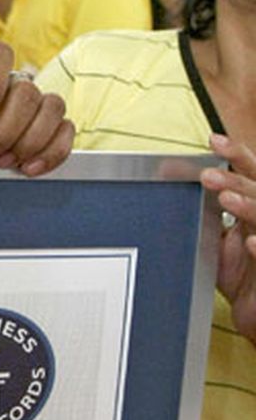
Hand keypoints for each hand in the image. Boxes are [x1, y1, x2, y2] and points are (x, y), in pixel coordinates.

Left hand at [0, 41, 73, 175]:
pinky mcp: (47, 127)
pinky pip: (66, 131)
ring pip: (52, 108)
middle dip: (3, 131)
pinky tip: (28, 167)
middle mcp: (8, 81)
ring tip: (1, 161)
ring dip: (29, 142)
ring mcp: (32, 103)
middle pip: (27, 92)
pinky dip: (51, 152)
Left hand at [201, 134, 255, 341]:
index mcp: (254, 210)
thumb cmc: (242, 278)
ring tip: (226, 198)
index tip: (213, 140)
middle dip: (235, 180)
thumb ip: (204, 218)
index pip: (250, 174)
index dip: (236, 156)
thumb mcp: (217, 243)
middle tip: (208, 175)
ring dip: (249, 206)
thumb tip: (171, 188)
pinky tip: (251, 243)